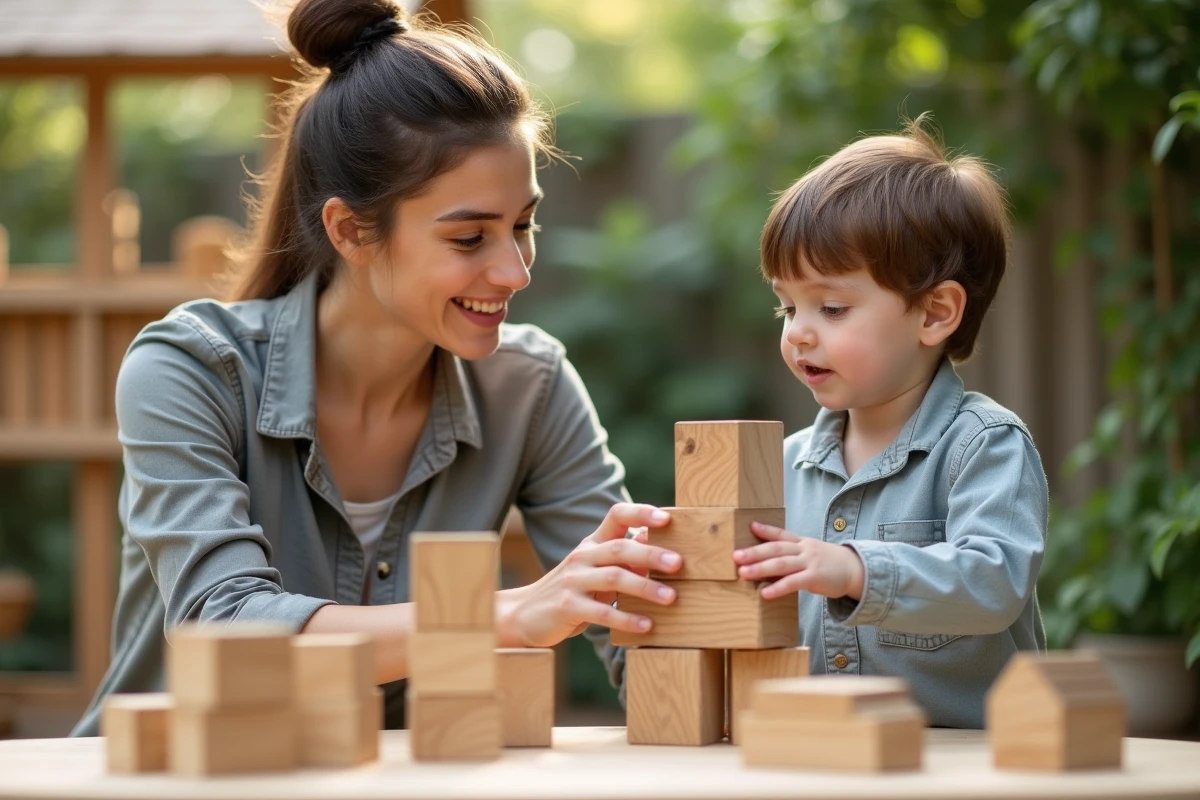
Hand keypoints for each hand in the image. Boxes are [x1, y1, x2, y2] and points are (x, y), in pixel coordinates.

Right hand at [497, 503, 680, 647]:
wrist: (525, 613)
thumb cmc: (573, 590)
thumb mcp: (595, 569)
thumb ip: (623, 557)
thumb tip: (656, 539)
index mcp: (591, 543)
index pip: (616, 515)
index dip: (640, 513)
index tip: (667, 518)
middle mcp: (582, 557)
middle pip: (619, 548)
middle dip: (651, 554)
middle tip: (679, 564)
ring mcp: (573, 581)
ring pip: (613, 578)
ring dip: (645, 588)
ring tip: (671, 598)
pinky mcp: (567, 607)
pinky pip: (601, 612)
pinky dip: (626, 619)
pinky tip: (646, 626)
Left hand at [733, 521, 864, 600]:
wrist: (857, 571)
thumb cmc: (830, 564)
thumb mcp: (812, 553)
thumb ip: (794, 554)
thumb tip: (770, 560)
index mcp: (802, 542)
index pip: (781, 534)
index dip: (765, 530)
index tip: (750, 526)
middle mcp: (804, 549)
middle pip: (776, 549)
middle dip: (754, 552)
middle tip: (736, 556)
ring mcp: (810, 562)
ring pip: (781, 564)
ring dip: (760, 568)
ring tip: (743, 572)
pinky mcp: (815, 578)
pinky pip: (793, 583)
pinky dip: (777, 587)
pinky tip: (764, 593)